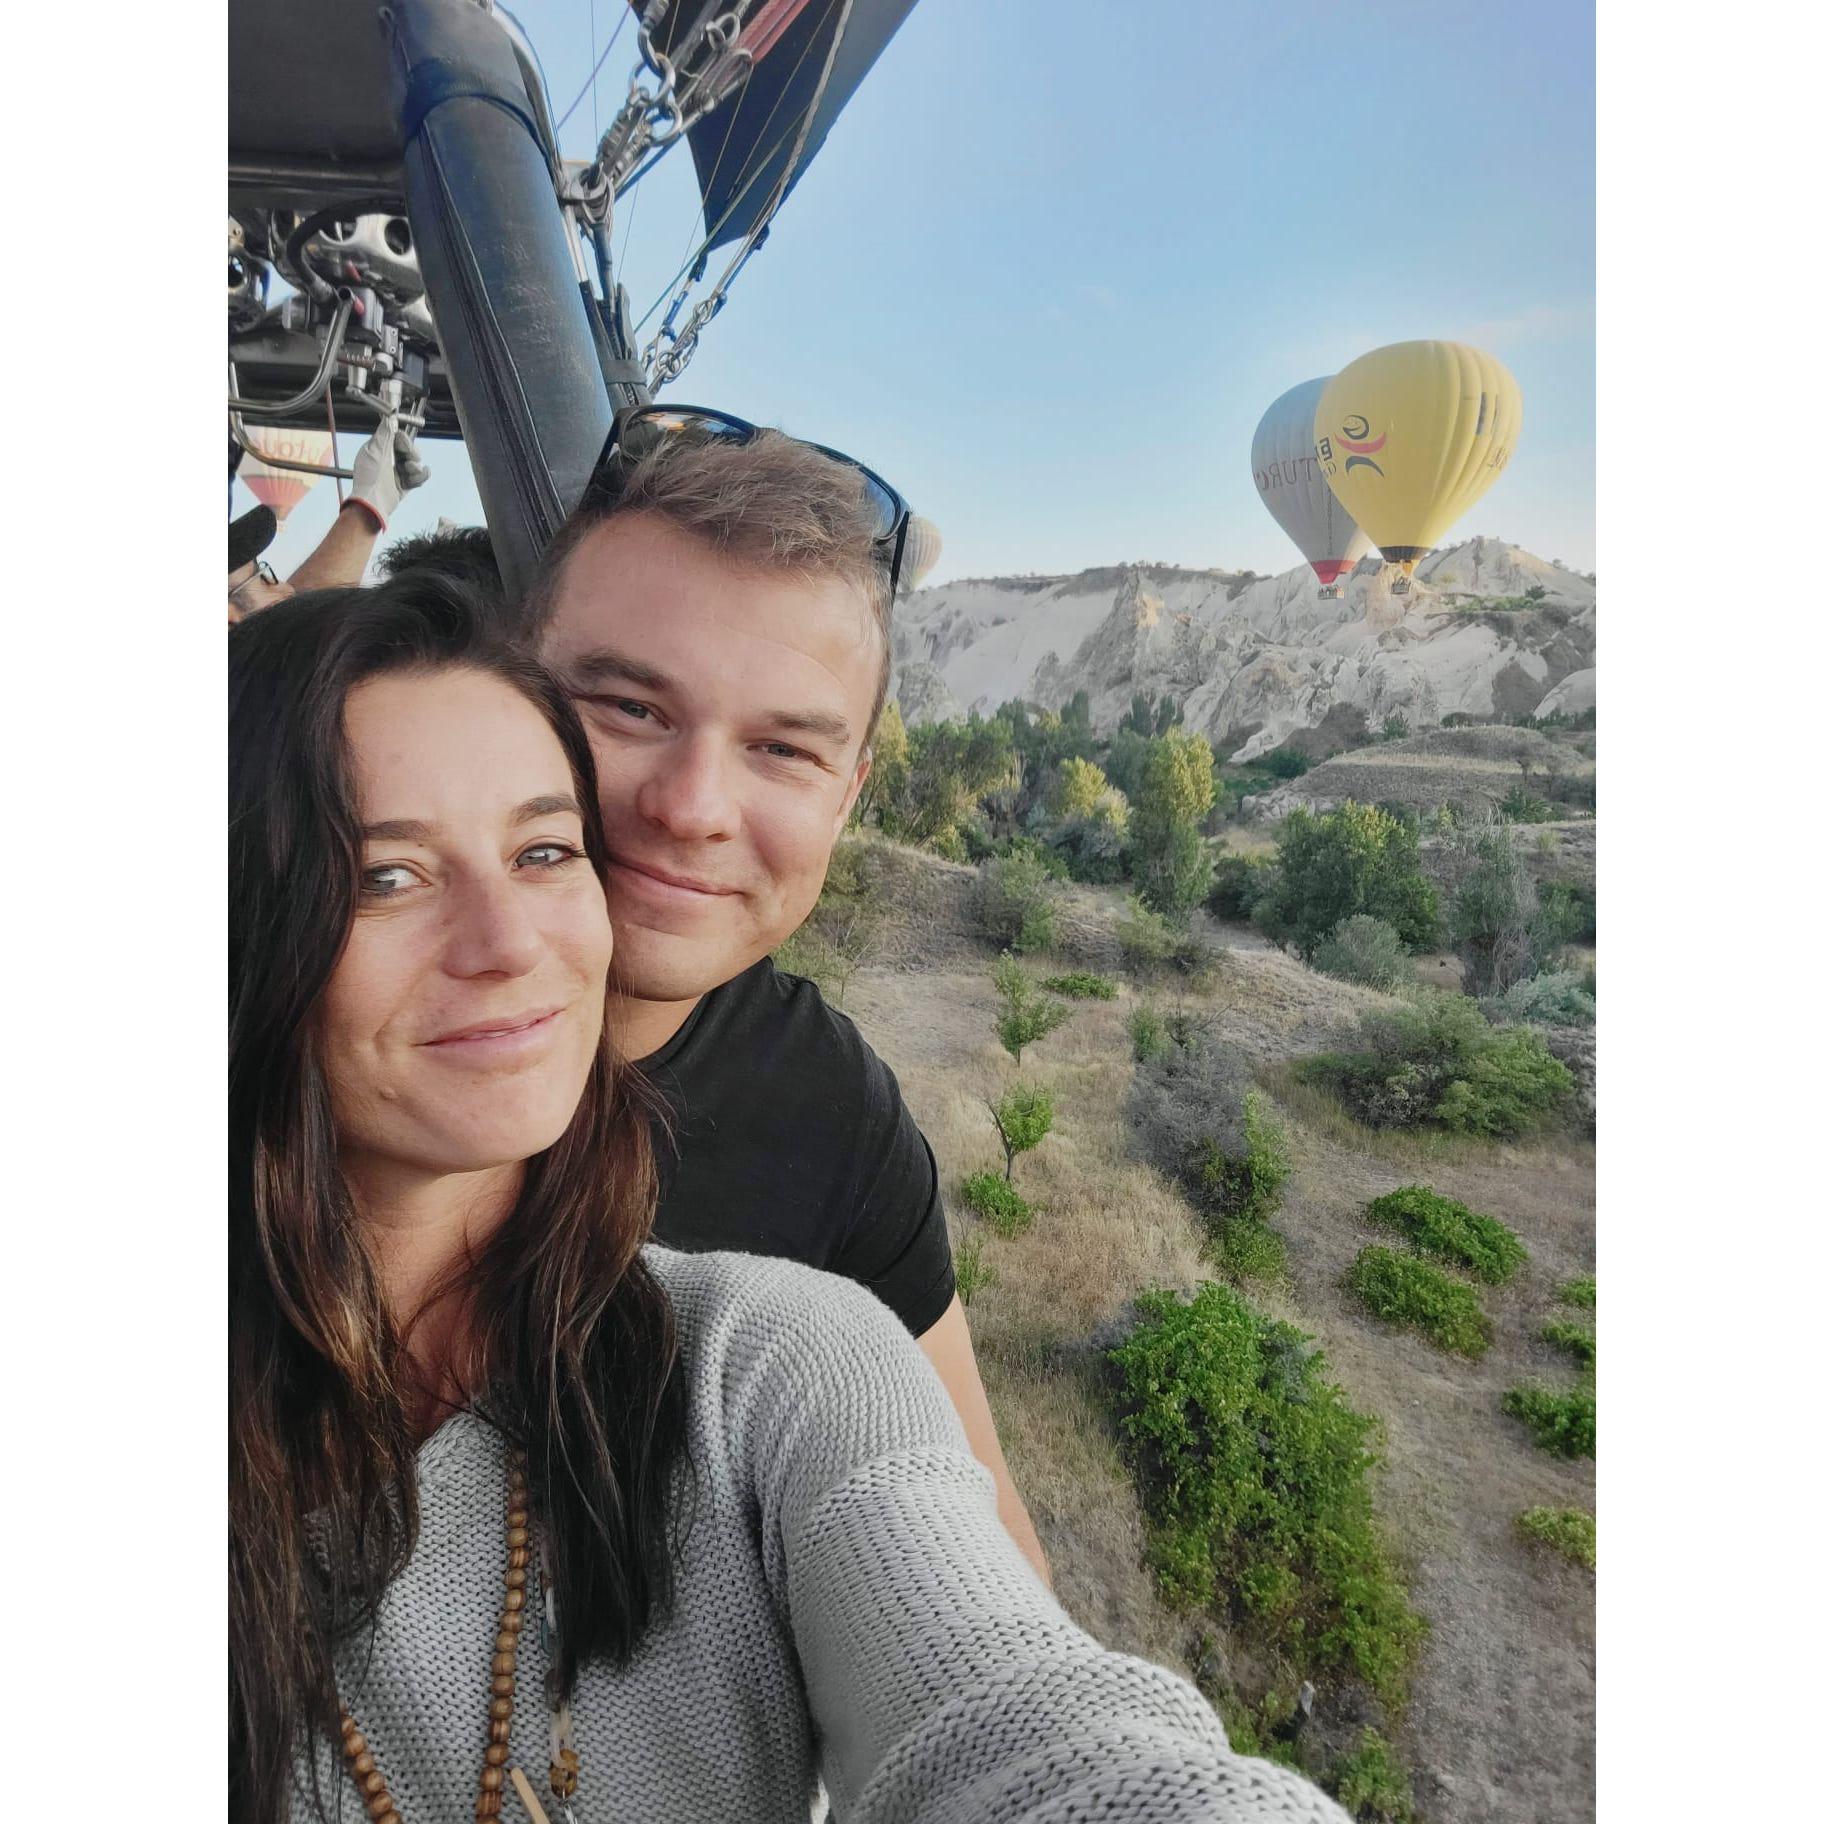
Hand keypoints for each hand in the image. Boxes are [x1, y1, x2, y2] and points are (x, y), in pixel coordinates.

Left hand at [348, 415, 429, 530]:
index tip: (404, 445)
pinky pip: (418, 477)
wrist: (373, 503)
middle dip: (412, 454)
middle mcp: (387, 459)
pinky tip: (417, 478)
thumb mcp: (375, 451)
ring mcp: (396, 473)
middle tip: (409, 461)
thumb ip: (384, 434)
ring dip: (415, 467)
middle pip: (408, 449)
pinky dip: (420, 477)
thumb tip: (389, 418)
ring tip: (409, 473)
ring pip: (415, 463)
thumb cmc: (370, 478)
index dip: (403, 440)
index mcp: (378, 449)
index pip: (396, 437)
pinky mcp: (404, 485)